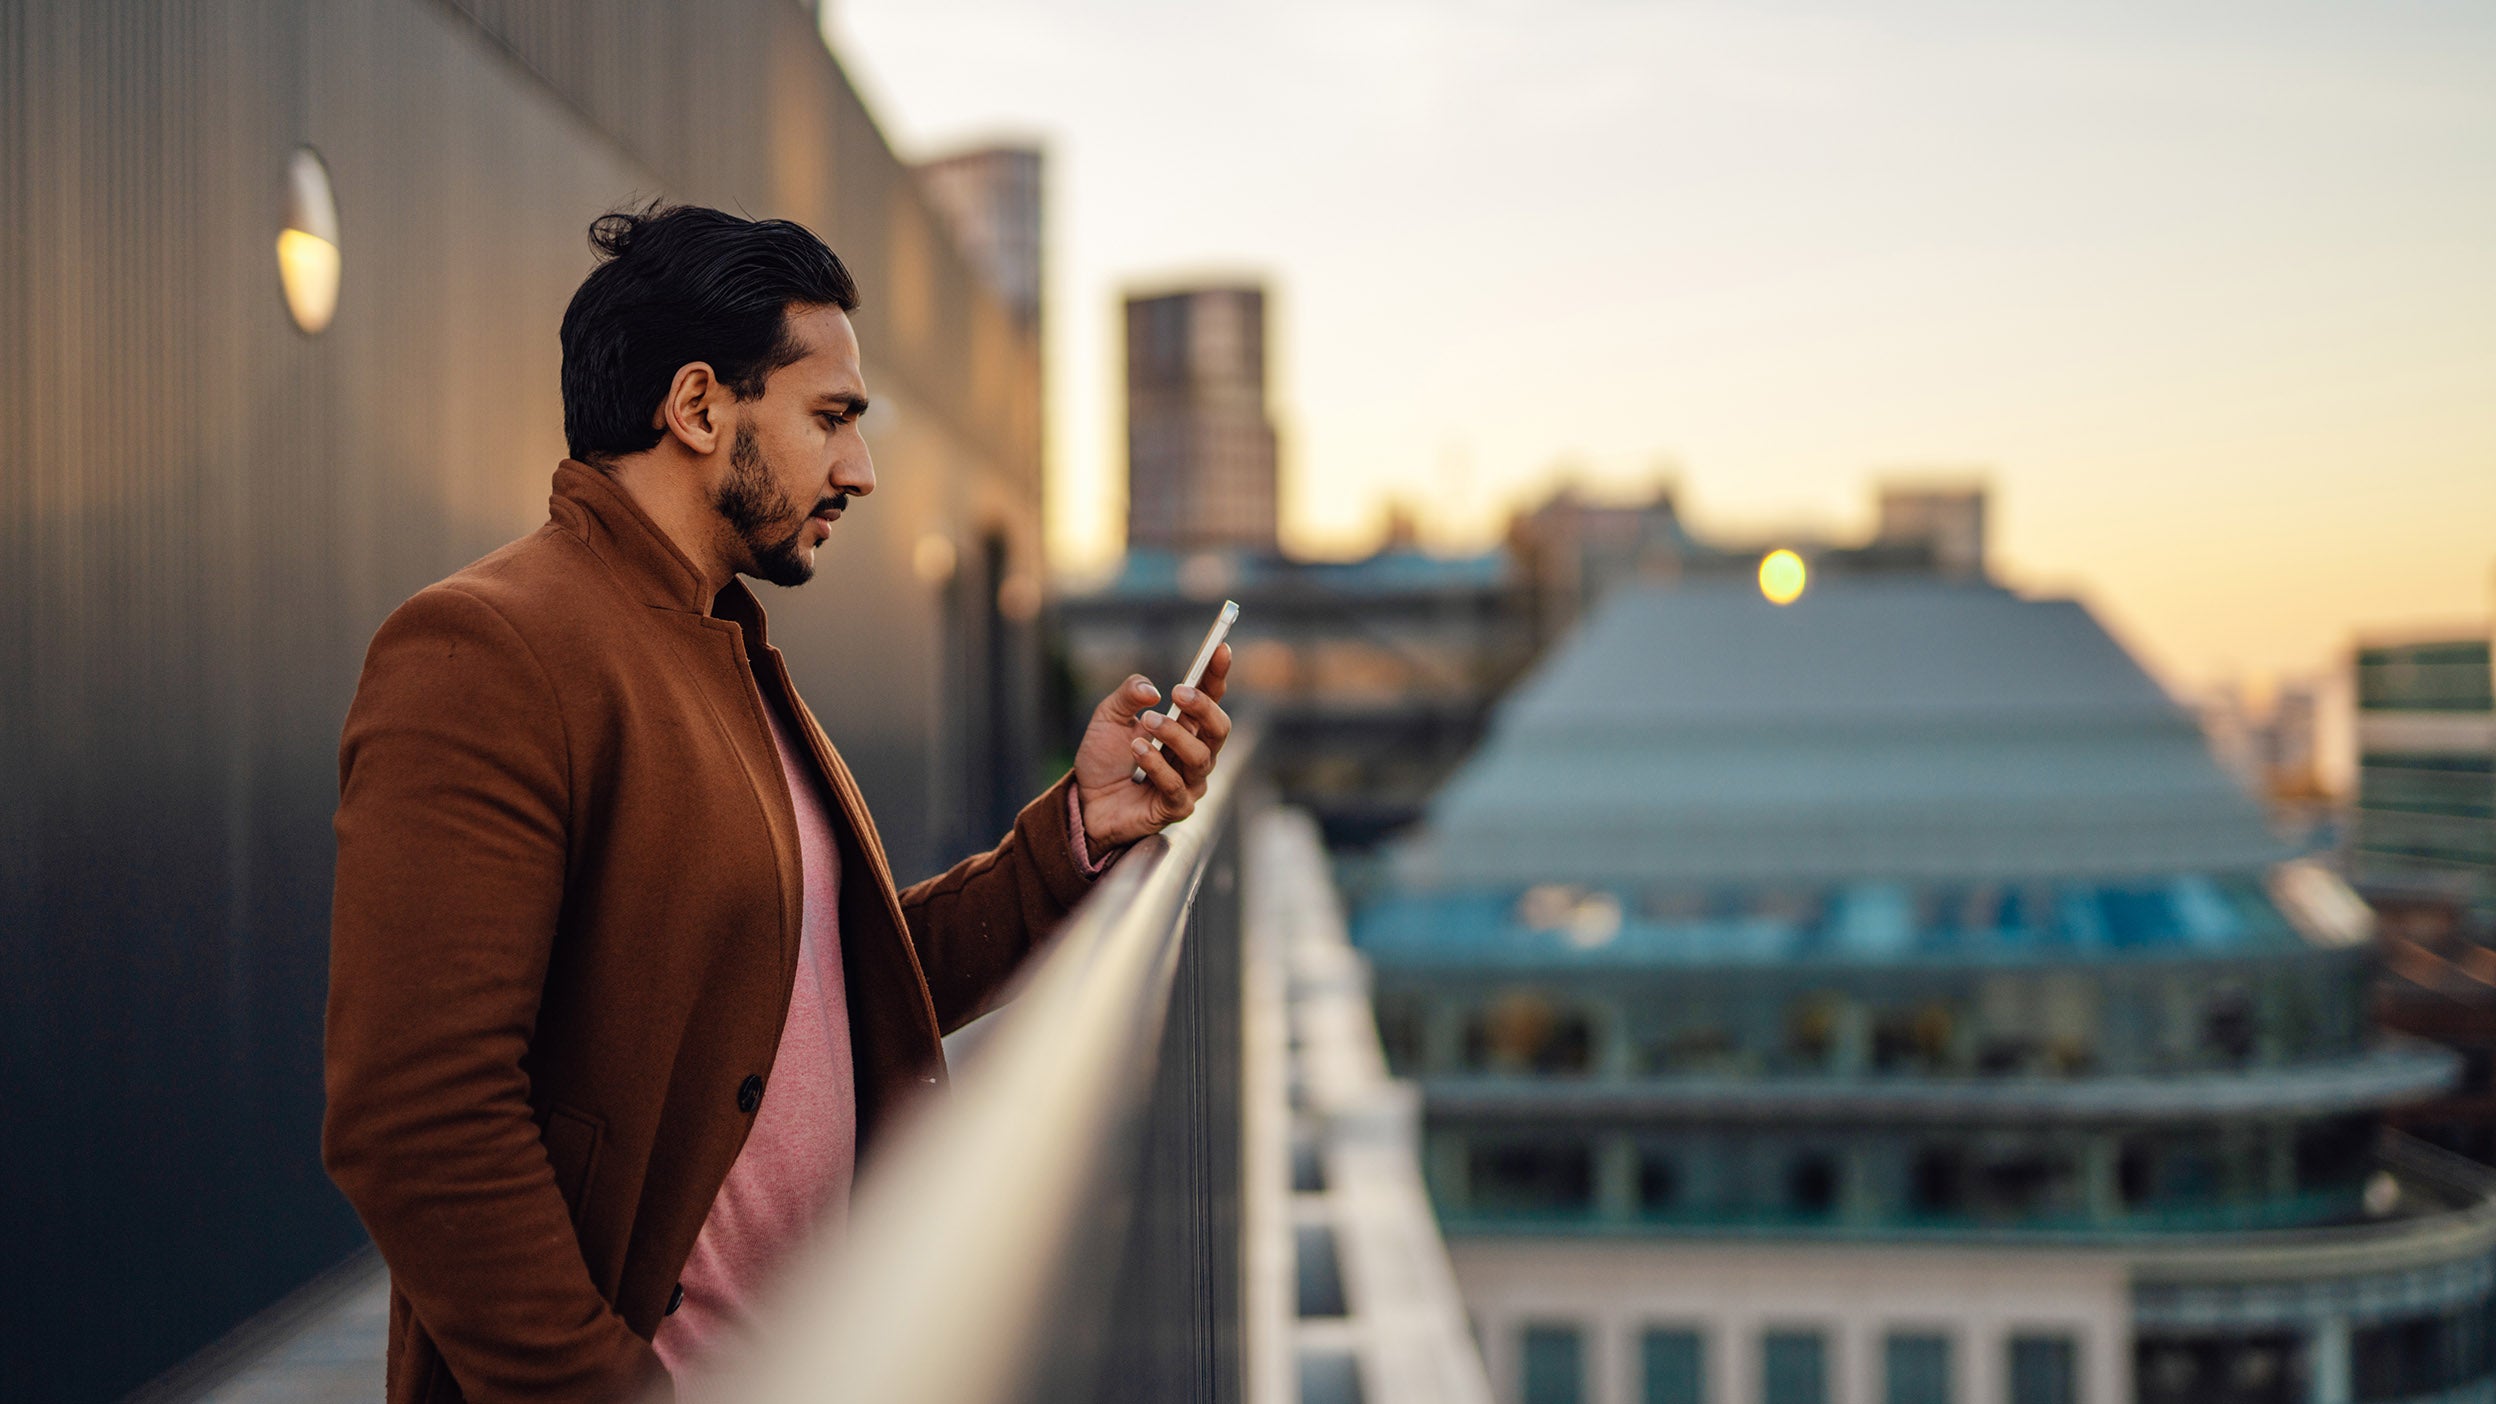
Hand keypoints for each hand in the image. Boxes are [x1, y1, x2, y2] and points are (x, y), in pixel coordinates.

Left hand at [1073, 644, 1232, 853]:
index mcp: (1185, 727)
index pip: (1211, 698)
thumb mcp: (1108, 716)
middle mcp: (1194, 753)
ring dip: (1174, 734)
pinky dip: (1156, 763)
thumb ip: (1128, 695)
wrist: (1084, 802)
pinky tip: (1137, 749)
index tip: (1220, 648)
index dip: (1217, 674)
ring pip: (1199, 756)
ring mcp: (1189, 782)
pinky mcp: (1176, 807)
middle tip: (1177, 692)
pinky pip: (1175, 785)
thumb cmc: (1104, 759)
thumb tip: (1151, 690)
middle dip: (1203, 707)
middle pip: (1218, 729)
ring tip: (1146, 722)